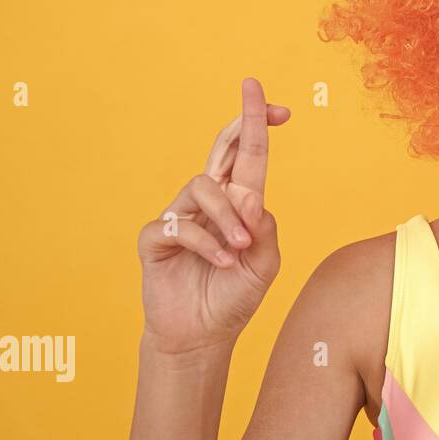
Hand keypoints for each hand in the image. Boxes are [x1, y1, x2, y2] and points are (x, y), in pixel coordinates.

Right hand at [136, 78, 288, 354]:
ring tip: (241, 249)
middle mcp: (209, 202)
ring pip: (205, 188)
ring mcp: (180, 216)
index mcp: (239, 204)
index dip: (260, 127)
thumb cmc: (235, 295)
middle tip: (258, 104)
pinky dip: (208, 243)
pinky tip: (223, 263)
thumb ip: (264, 228)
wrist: (203, 335)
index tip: (283, 108)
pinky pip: (182, 225)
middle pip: (222, 150)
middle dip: (242, 123)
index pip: (249, 157)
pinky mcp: (155, 237)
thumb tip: (252, 195)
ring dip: (228, 217)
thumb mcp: (265, 263)